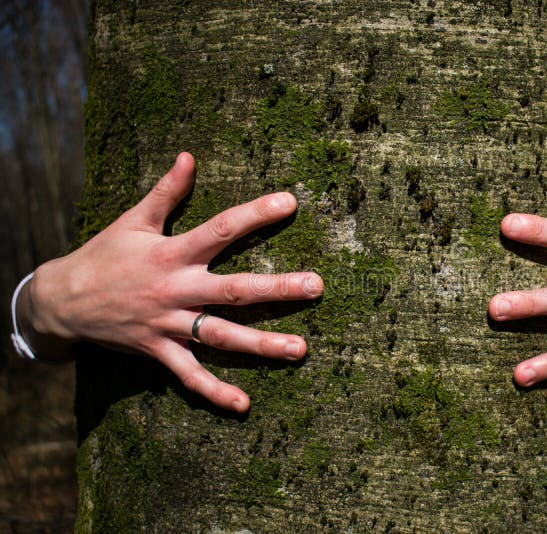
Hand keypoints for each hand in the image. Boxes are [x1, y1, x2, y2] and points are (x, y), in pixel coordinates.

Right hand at [18, 153, 323, 412]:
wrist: (63, 301)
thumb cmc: (105, 255)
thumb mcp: (133, 219)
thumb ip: (166, 191)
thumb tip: (189, 156)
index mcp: (171, 253)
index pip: (220, 229)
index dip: (255, 215)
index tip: (291, 203)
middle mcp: (175, 289)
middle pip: (232, 289)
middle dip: (276, 288)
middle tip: (317, 286)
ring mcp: (168, 324)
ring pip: (220, 336)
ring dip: (261, 344)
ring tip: (300, 349)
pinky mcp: (159, 351)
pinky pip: (189, 376)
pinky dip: (214, 391)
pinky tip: (244, 404)